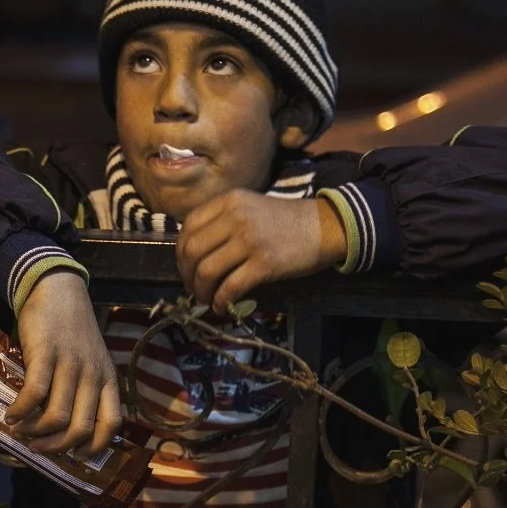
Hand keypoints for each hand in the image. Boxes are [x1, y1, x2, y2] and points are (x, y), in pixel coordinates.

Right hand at [3, 271, 121, 457]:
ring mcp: (70, 365)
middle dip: (57, 447)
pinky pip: (35, 394)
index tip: (75, 455)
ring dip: (35, 432)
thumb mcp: (92, 360)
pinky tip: (11, 414)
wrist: (57, 291)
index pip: (112, 424)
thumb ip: (87, 388)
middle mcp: (92, 375)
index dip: (94, 447)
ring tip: (20, 431)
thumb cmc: (72, 330)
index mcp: (107, 379)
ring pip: (57, 417)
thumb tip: (67, 426)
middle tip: (39, 447)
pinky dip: (21, 411)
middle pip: (81, 428)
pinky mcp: (46, 355)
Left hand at [176, 191, 347, 311]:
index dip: (181, 251)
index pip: (189, 226)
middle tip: (193, 288)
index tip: (186, 266)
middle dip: (186, 274)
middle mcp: (236, 217)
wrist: (325, 226)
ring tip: (205, 299)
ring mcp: (250, 240)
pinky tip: (222, 306)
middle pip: (192, 250)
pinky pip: (230, 287)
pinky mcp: (264, 264)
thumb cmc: (286, 220)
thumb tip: (195, 253)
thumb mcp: (251, 207)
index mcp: (229, 201)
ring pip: (207, 271)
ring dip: (201, 291)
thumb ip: (224, 221)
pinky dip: (220, 301)